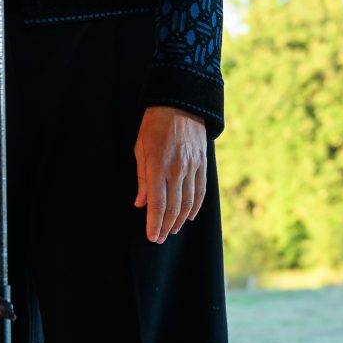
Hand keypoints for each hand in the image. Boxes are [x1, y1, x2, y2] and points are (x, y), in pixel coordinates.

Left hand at [133, 106, 207, 243]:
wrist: (180, 103)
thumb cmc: (154, 125)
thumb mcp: (140, 148)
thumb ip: (141, 178)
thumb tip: (140, 203)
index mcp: (158, 165)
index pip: (157, 202)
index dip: (154, 222)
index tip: (151, 236)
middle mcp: (177, 169)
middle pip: (173, 206)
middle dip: (165, 225)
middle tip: (159, 238)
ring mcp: (192, 167)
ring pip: (188, 202)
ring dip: (179, 219)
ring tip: (171, 230)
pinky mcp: (202, 164)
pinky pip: (200, 190)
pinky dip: (195, 206)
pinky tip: (189, 216)